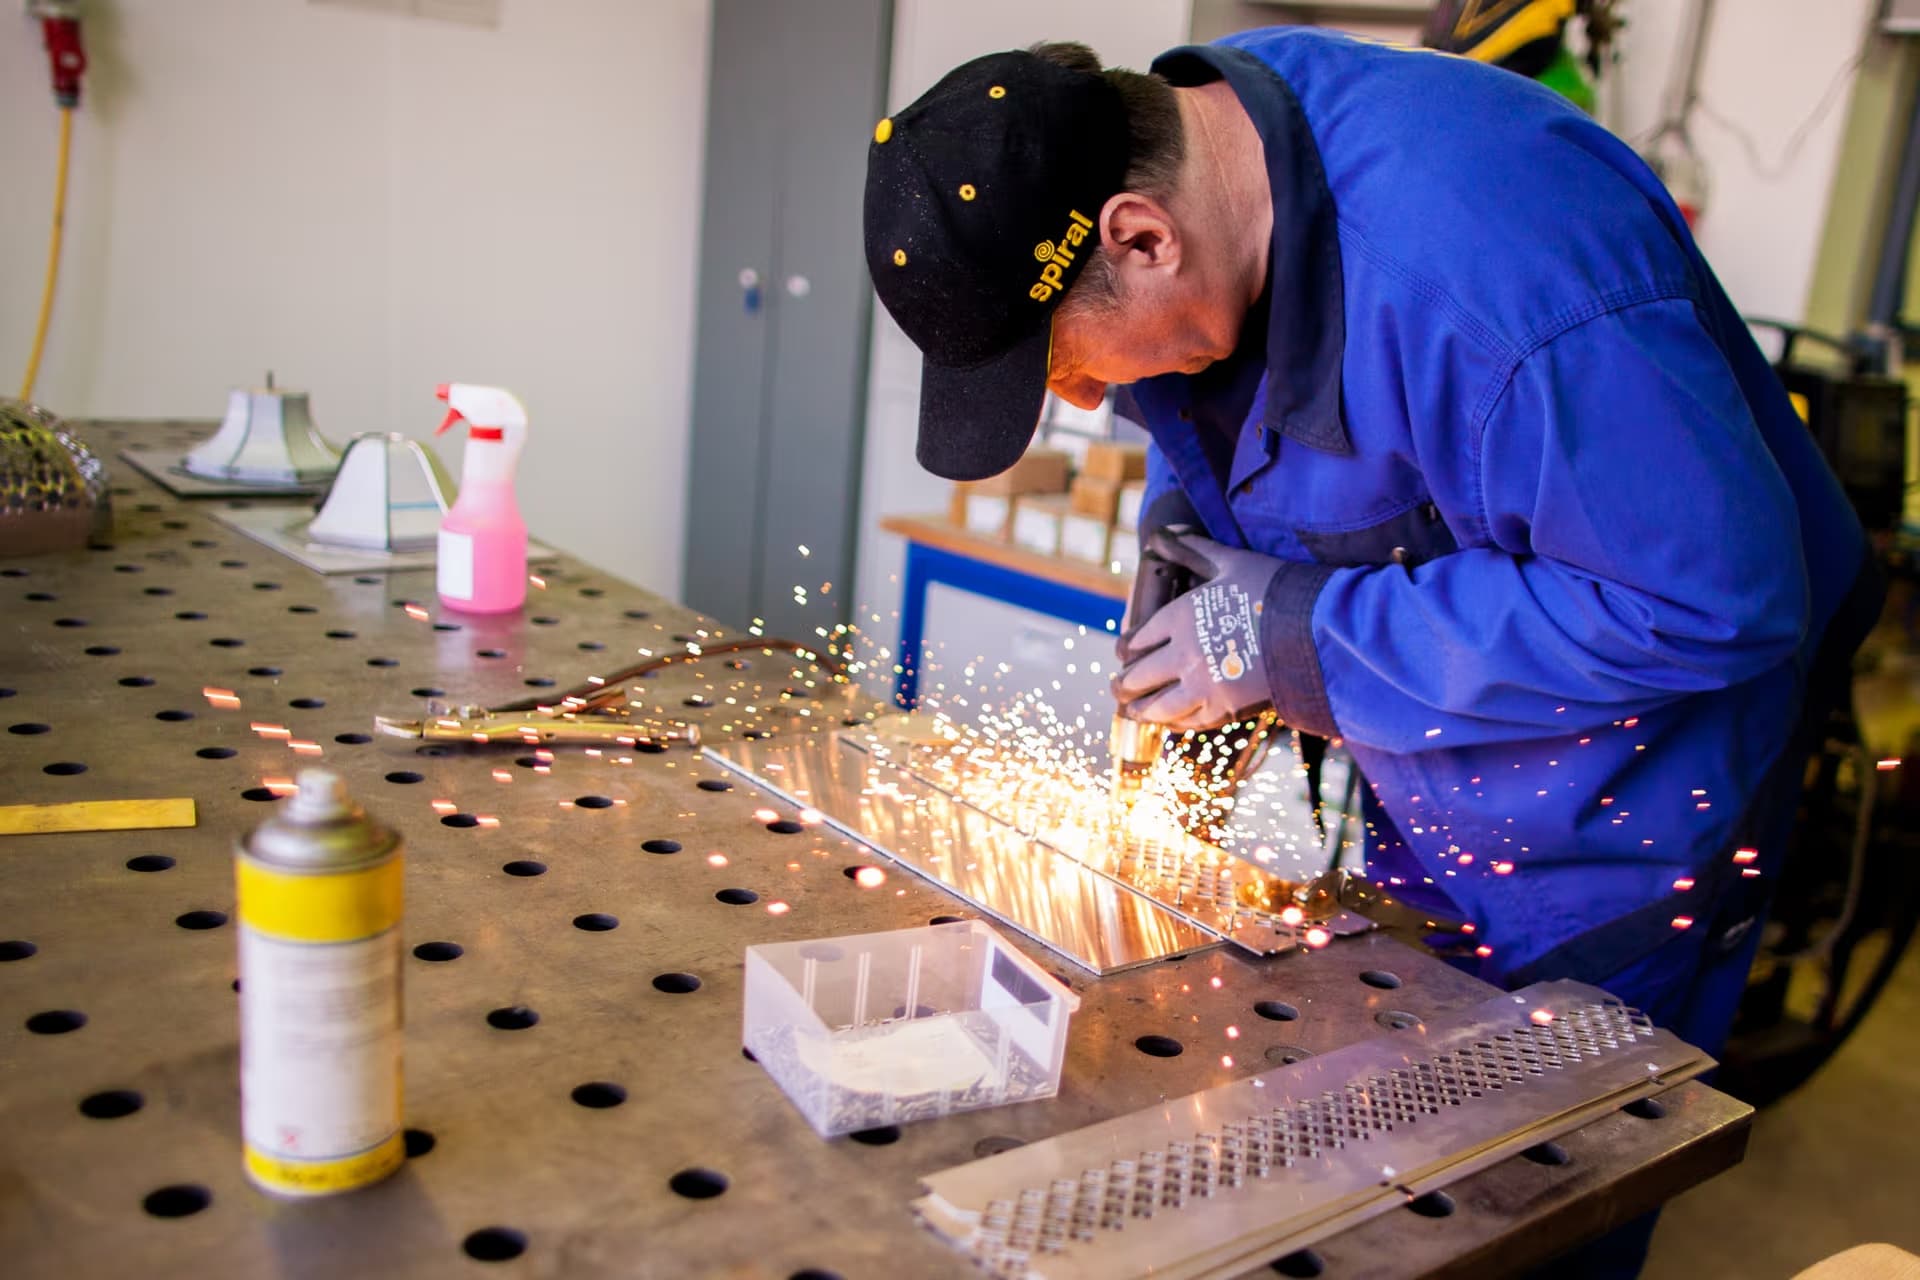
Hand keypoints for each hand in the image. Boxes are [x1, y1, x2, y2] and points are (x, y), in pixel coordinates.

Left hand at [1113, 529, 1283, 730]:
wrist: (1316, 628)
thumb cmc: (1274, 589)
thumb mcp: (1231, 562)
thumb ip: (1194, 550)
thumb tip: (1163, 532)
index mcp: (1179, 616)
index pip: (1139, 639)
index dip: (1127, 650)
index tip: (1123, 655)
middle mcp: (1183, 654)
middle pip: (1141, 676)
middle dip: (1125, 684)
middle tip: (1116, 689)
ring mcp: (1202, 684)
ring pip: (1158, 706)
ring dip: (1141, 710)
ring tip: (1132, 712)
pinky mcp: (1225, 708)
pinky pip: (1189, 721)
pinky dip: (1174, 723)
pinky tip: (1170, 722)